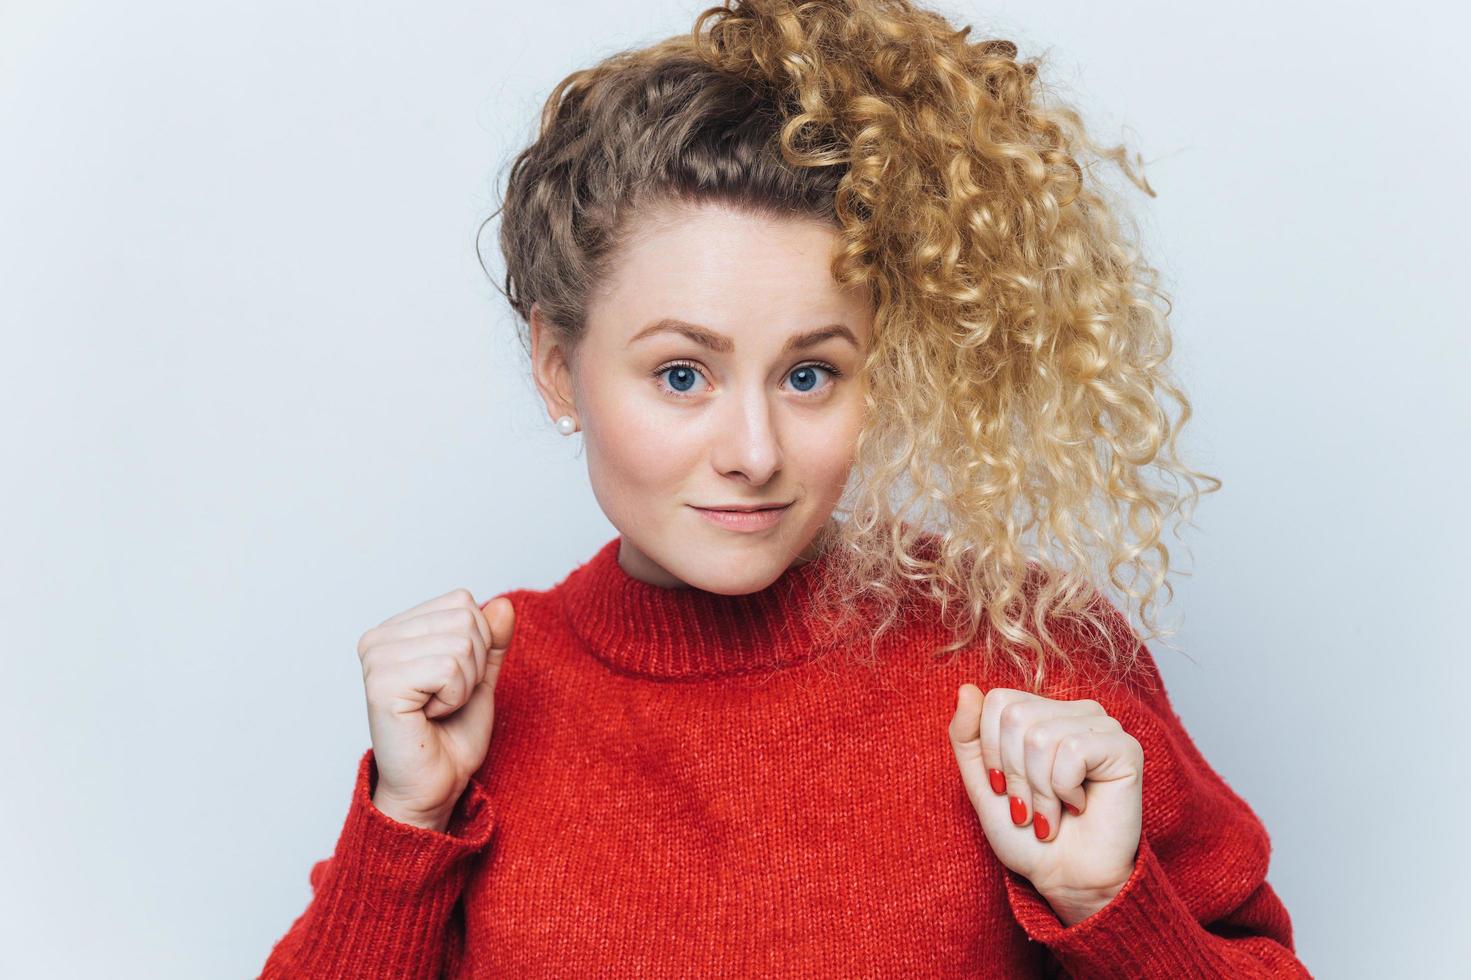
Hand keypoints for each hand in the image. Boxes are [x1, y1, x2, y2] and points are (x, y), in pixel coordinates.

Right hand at [356, 588, 514, 828]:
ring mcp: (376, 659)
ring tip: (437, 709)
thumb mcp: (481, 677)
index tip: (451, 682)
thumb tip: (504, 604)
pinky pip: (449, 668)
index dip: (477, 644)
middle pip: (464, 618)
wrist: (435, 785)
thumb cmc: (451, 735)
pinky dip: (454, 697)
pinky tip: (429, 716)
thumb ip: (491, 640)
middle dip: (473, 666)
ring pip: (460, 643)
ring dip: (464, 685)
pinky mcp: (381, 684)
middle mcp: (378, 638)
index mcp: (396, 630)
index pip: (462, 601)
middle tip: (446, 700)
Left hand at [948, 684, 1142, 922]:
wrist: (1064, 876)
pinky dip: (1064, 790)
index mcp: (1041, 712)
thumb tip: (967, 688)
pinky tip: (1079, 806)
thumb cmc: (1025, 832)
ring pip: (1041, 737)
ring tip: (1052, 812)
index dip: (991, 752)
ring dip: (1039, 791)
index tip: (1005, 787)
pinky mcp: (1125, 747)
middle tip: (1030, 807)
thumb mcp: (981, 782)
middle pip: (1016, 718)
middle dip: (1014, 774)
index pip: (997, 701)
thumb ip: (967, 735)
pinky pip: (1072, 751)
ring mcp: (1102, 726)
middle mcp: (1073, 711)